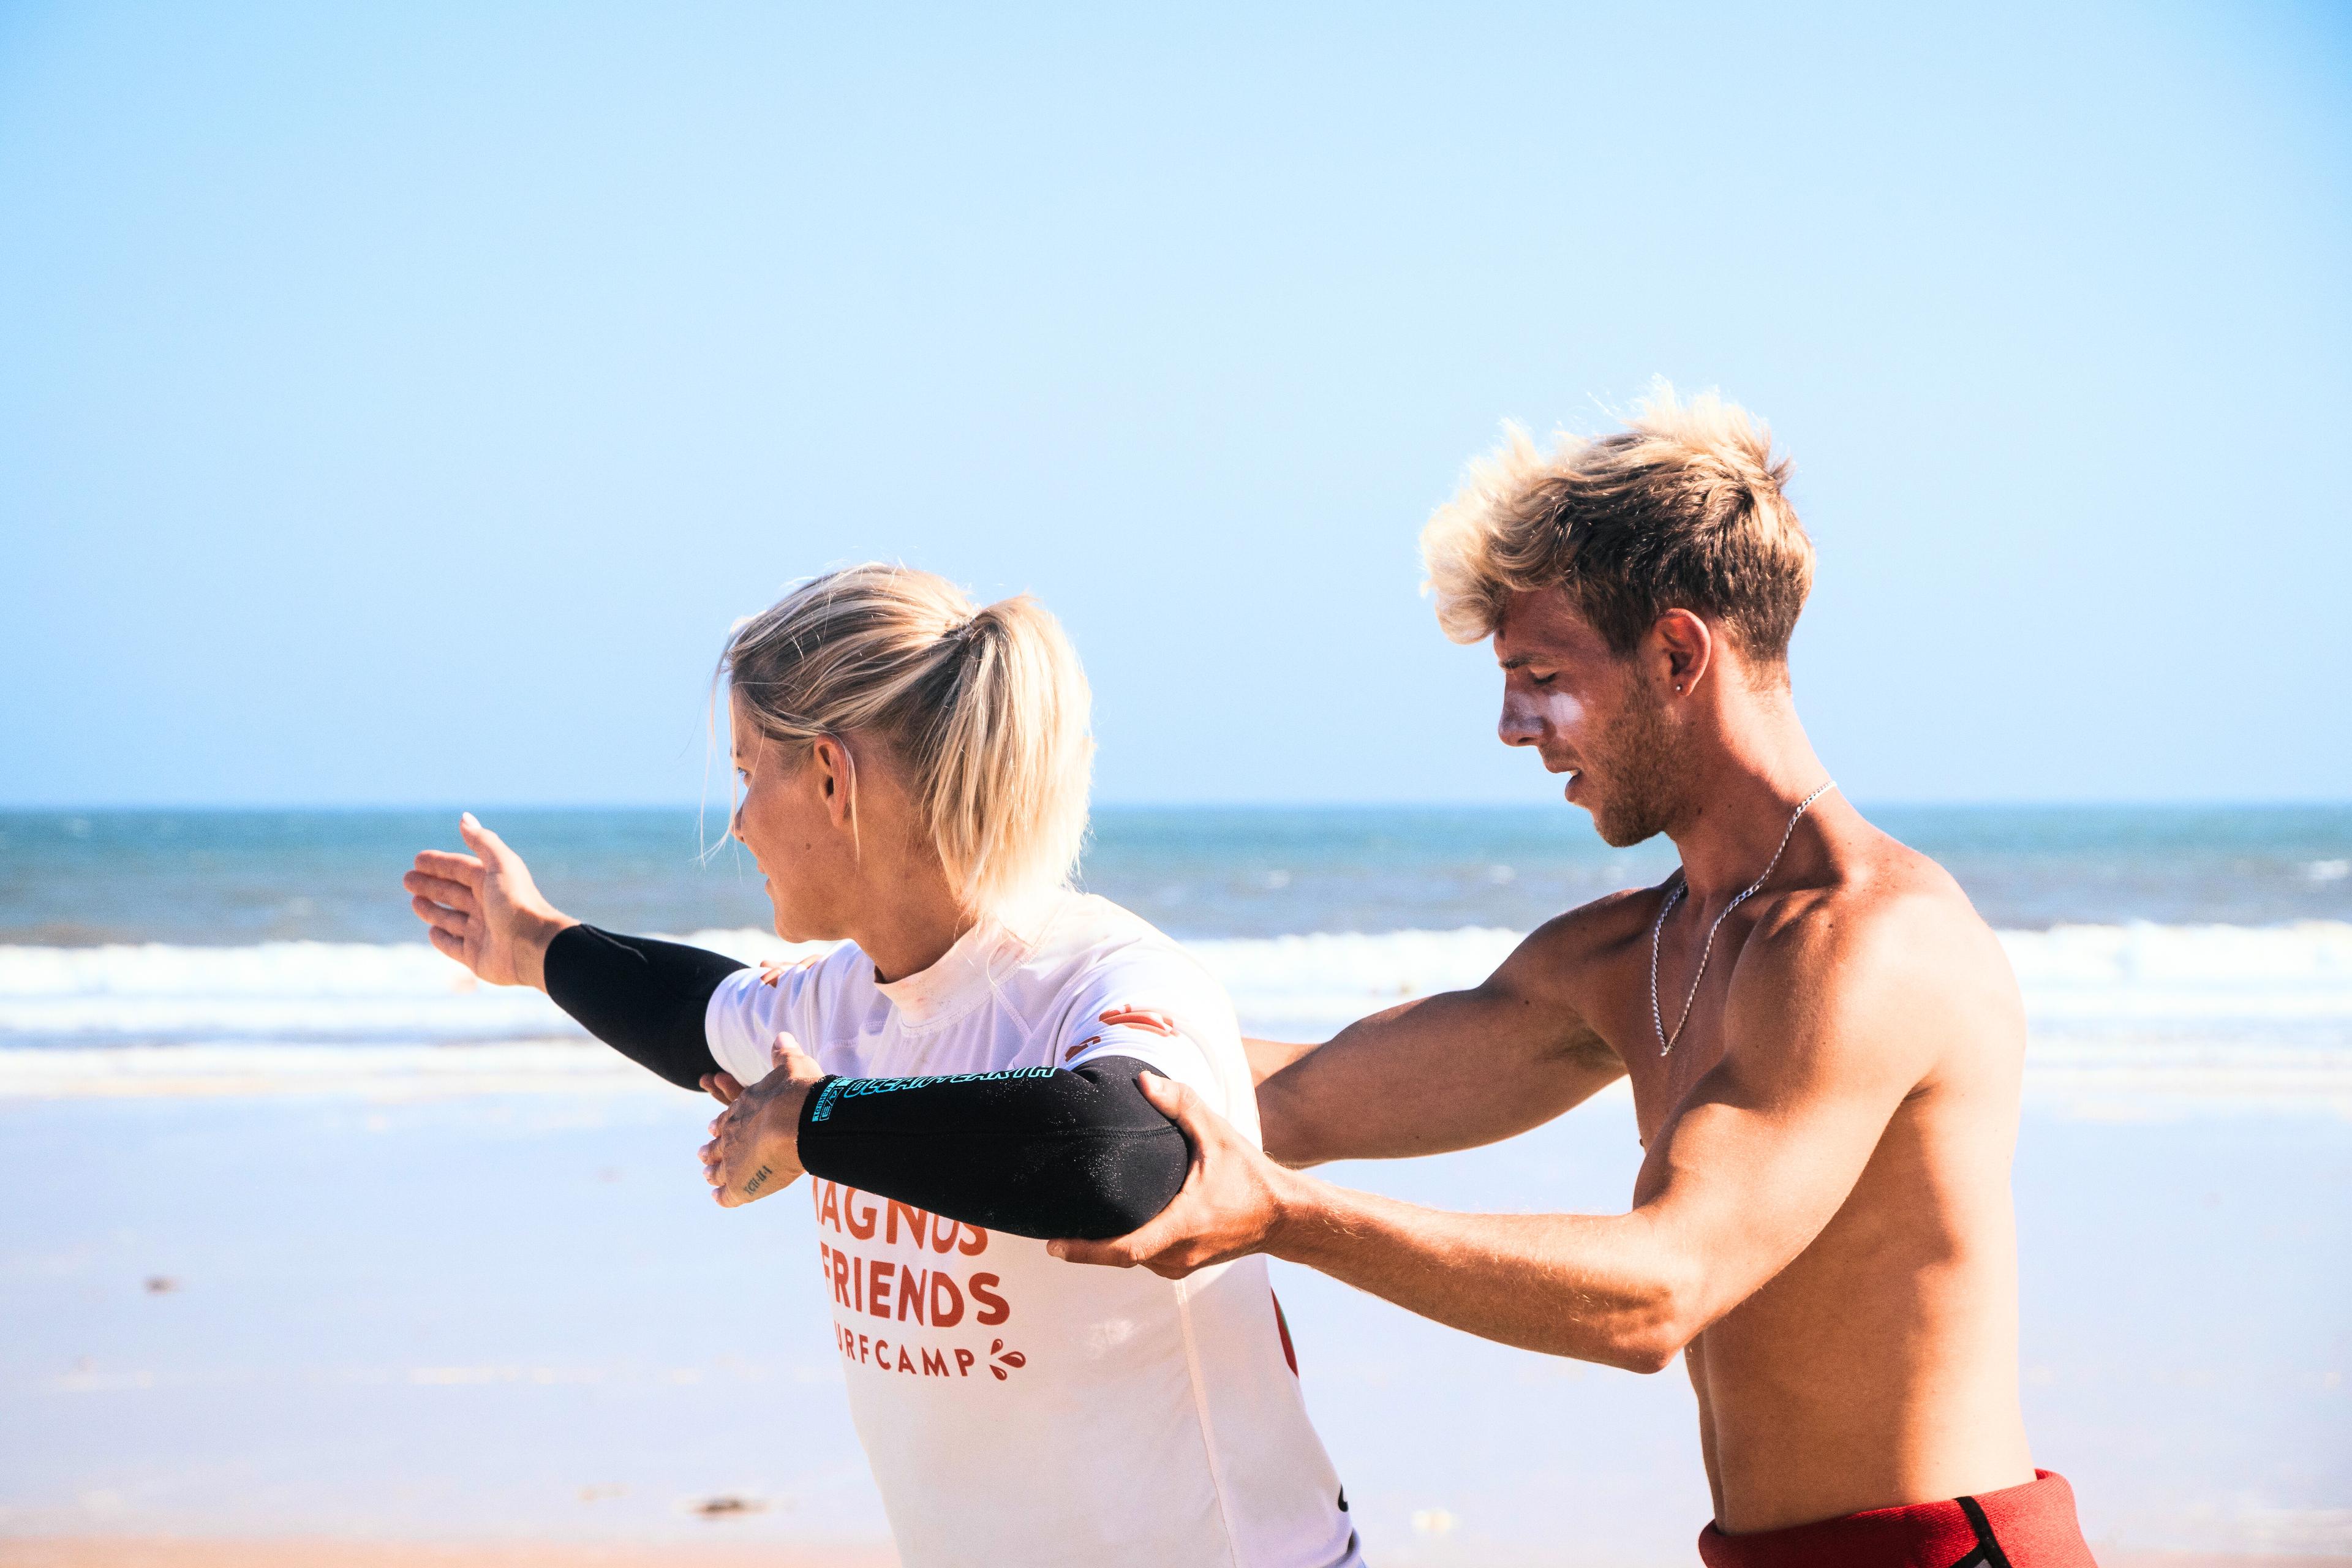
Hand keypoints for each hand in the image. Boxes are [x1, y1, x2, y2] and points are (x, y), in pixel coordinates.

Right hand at [403, 813, 573, 988]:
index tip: (417, 859)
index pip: (460, 870)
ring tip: (414, 901)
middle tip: (406, 880)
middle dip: (430, 885)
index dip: (440, 864)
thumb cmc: (516, 903)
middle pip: (453, 892)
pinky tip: (432, 931)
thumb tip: (464, 817)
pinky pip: (455, 946)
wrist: (533, 946)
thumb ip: (482, 841)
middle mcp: (488, 907)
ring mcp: (482, 932)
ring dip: (432, 909)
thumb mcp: (501, 865)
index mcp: (493, 884)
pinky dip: (443, 939)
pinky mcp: (477, 957)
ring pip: (451, 918)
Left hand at [701, 1033, 824, 1207]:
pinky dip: (722, 1197)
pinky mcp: (740, 1185)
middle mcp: (732, 1134)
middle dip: (710, 1148)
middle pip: (717, 1143)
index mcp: (742, 1108)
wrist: (797, 1122)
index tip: (714, 1125)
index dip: (721, 1121)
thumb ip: (784, 1054)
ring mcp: (733, 1161)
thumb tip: (782, 1036)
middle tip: (702, 1153)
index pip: (728, 1115)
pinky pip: (727, 1196)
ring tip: (708, 1176)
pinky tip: (719, 1198)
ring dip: (712, 1172)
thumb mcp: (793, 1066)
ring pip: (717, 1169)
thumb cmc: (799, 1092)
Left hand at [1049, 1073, 1298, 1278]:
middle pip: (1121, 1256)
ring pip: (1134, 1258)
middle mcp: (1179, 1254)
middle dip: (1086, 1245)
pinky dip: (1128, 1245)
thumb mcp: (1218, 1135)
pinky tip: (1113, 1225)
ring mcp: (1183, 1265)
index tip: (1053, 1246)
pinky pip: (1147, 1259)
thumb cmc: (1250, 1176)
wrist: (1285, 1216)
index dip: (1086, 1251)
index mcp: (1183, 1226)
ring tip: (1075, 1223)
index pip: (1126, 1249)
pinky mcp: (1186, 1265)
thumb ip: (1182, 1105)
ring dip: (1107, 1246)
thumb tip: (1143, 1081)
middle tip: (1051, 1225)